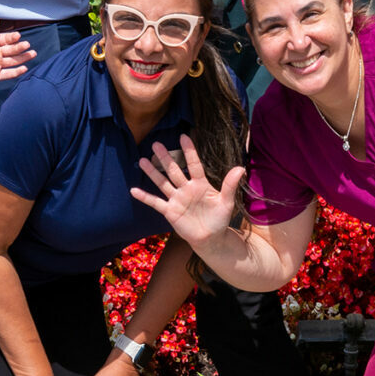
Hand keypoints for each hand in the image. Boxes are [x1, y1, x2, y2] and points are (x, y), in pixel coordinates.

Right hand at [129, 136, 246, 245]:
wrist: (211, 238)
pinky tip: (133, 190)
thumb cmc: (220, 219)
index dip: (189, 151)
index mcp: (200, 184)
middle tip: (156, 144)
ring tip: (143, 160)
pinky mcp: (170, 211)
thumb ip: (230, 185)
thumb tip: (240, 168)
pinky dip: (145, 197)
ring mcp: (176, 199)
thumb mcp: (226, 202)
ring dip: (153, 172)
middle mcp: (186, 188)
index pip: (193, 164)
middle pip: (174, 170)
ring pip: (162, 182)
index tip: (183, 136)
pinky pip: (155, 202)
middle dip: (165, 158)